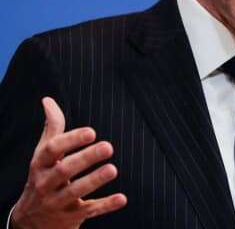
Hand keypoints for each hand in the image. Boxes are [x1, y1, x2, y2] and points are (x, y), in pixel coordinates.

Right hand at [10, 97, 126, 228]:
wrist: (30, 222)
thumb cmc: (43, 178)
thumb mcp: (42, 155)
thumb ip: (51, 129)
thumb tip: (48, 100)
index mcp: (39, 165)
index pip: (51, 150)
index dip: (71, 140)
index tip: (91, 132)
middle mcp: (45, 183)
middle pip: (64, 170)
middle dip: (85, 158)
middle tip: (108, 147)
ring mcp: (57, 202)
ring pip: (74, 192)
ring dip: (94, 180)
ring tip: (113, 169)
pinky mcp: (71, 217)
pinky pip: (89, 211)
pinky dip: (105, 205)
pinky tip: (122, 198)